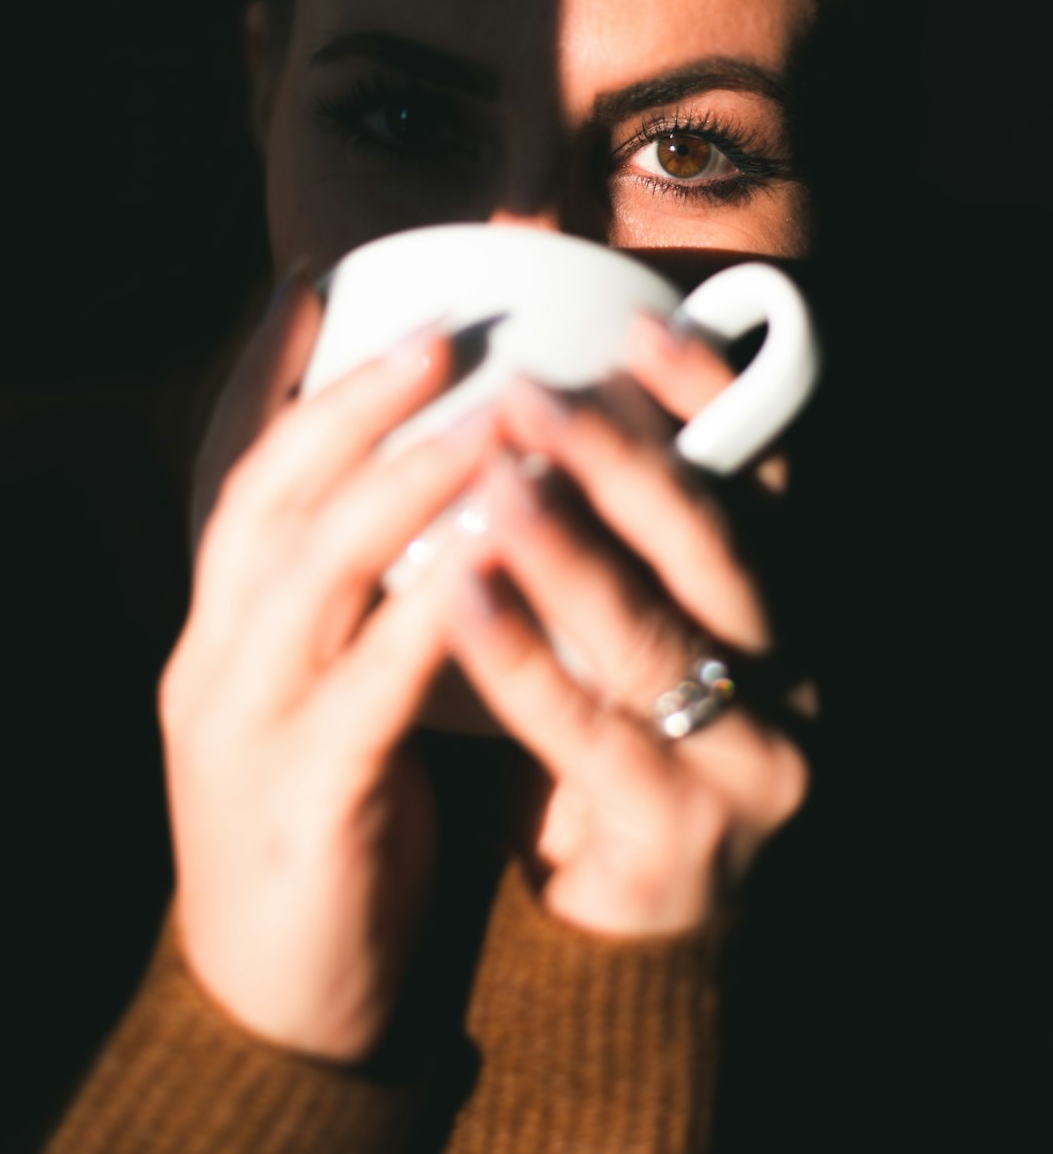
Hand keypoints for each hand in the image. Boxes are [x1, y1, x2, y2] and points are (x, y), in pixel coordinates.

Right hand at [160, 274, 494, 1059]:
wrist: (281, 998)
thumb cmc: (331, 814)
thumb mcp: (324, 687)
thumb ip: (360, 595)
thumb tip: (444, 484)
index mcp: (222, 625)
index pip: (233, 473)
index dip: (275, 376)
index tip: (322, 283)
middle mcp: (214, 659)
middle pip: (268, 499)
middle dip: (351, 405)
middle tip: (441, 331)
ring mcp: (243, 730)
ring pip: (309, 577)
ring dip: (396, 488)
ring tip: (484, 419)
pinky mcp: (299, 804)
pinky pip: (362, 695)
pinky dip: (423, 621)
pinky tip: (484, 565)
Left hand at [446, 314, 809, 937]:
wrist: (610, 915)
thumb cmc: (599, 728)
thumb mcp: (614, 614)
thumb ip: (598, 521)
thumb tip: (528, 377)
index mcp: (766, 597)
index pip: (757, 477)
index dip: (708, 399)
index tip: (637, 326)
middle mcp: (780, 666)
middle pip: (712, 542)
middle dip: (621, 461)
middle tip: (528, 395)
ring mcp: (745, 758)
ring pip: (658, 636)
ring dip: (572, 554)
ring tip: (494, 487)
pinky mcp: (682, 836)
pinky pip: (594, 737)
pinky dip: (524, 664)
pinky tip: (460, 598)